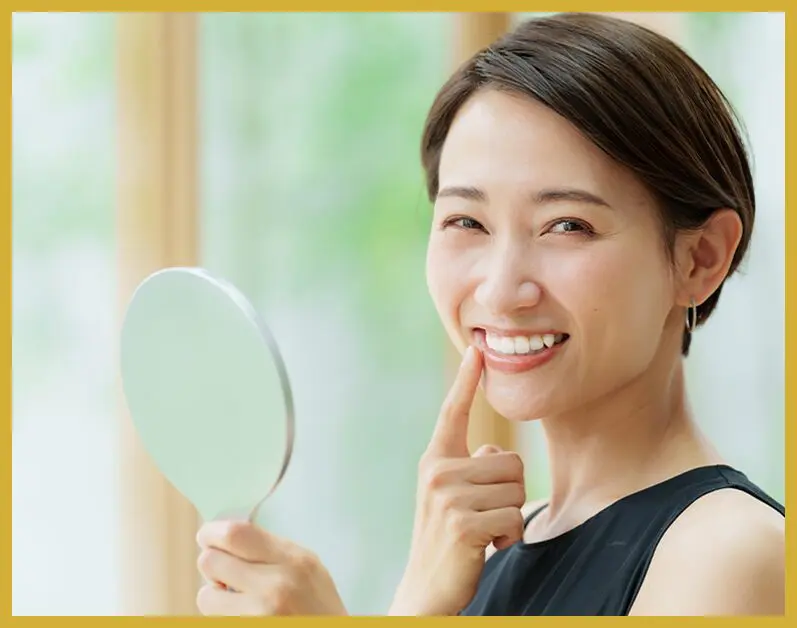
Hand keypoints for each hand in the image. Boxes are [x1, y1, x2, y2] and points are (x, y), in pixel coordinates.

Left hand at [195, 520, 346, 615]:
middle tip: (224, 573)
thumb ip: (272, 550)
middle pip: (211, 561)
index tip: (208, 536)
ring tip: (236, 600)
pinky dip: (222, 617)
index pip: (235, 534)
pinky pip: (215, 620)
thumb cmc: (319, 606)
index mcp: (293, 560)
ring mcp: (259, 616)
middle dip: (213, 566)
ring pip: (205, 597)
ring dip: (214, 597)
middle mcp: (275, 586)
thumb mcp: (308, 567)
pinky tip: (243, 616)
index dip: (212, 532)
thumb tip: (226, 535)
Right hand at [389, 346, 525, 615]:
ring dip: (510, 517)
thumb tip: (494, 452)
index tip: (476, 351)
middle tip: (484, 518)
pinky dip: (509, 537)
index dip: (466, 380)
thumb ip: (470, 468)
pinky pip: (514, 517)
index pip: (452, 412)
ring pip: (517, 489)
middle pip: (511, 461)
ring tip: (483, 533)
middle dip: (511, 493)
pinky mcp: (462, 522)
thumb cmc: (449, 540)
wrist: (426, 589)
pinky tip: (486, 548)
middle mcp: (437, 470)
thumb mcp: (452, 496)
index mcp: (434, 459)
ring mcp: (447, 495)